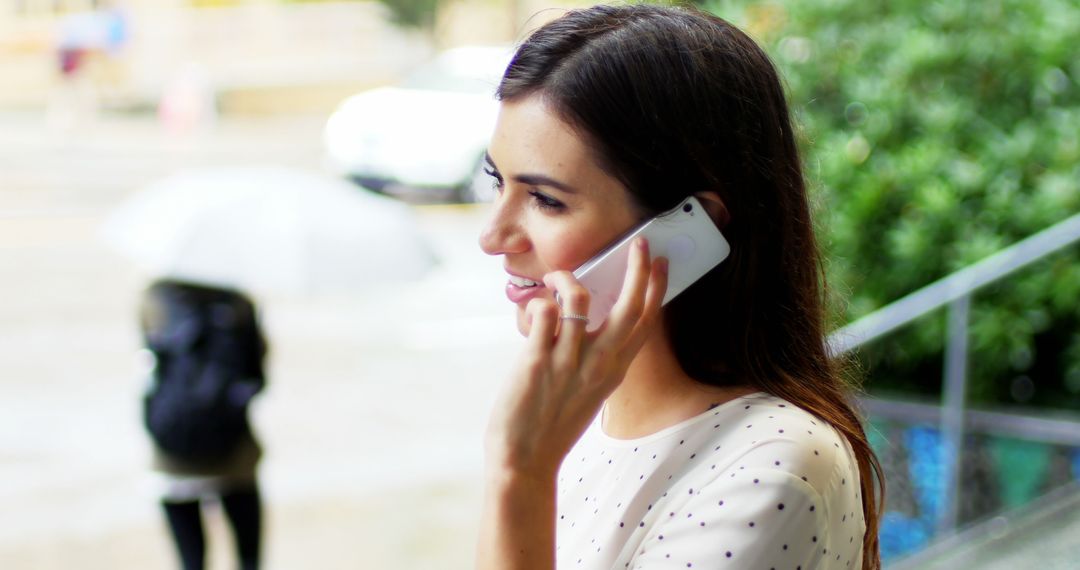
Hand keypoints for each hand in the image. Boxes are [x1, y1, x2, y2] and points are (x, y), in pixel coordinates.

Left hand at [485, 238, 668, 478]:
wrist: (525, 458)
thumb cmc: (553, 423)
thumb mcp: (589, 390)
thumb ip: (595, 358)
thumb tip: (587, 320)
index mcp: (614, 370)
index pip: (646, 323)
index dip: (656, 289)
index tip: (662, 263)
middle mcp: (599, 364)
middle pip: (629, 307)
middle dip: (639, 269)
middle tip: (640, 243)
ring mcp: (569, 361)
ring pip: (580, 299)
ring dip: (567, 279)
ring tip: (555, 280)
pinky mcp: (537, 360)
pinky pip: (544, 313)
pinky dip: (538, 303)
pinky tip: (533, 310)